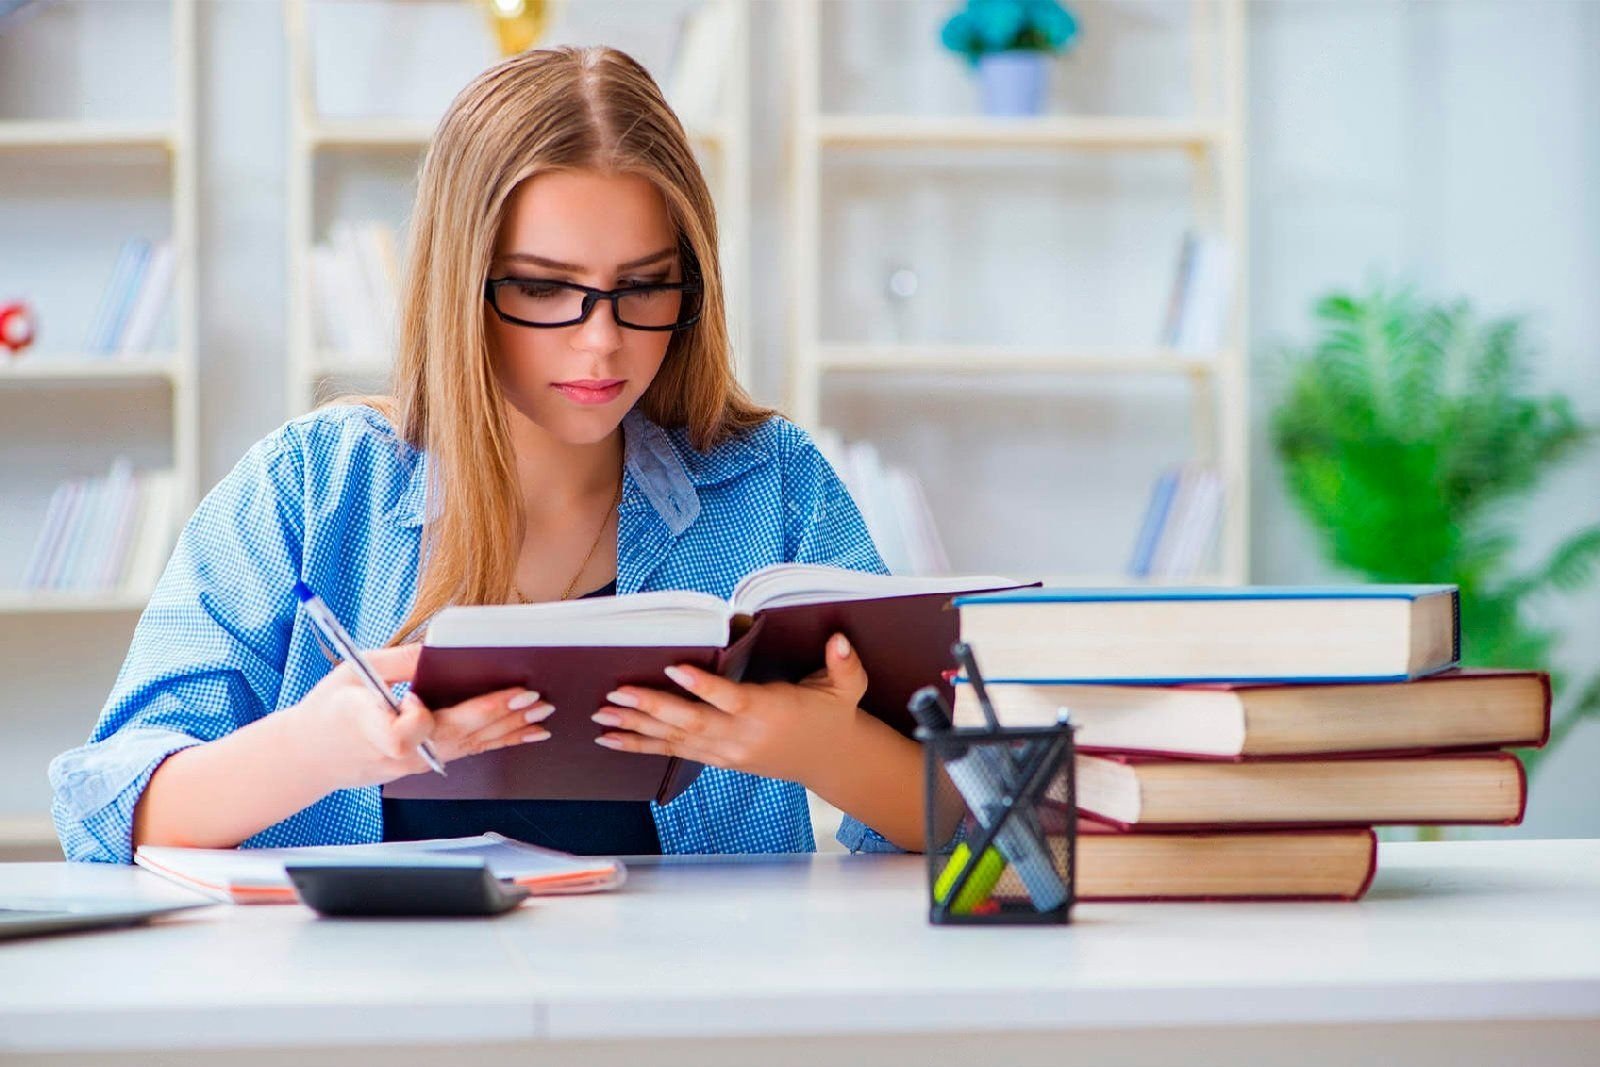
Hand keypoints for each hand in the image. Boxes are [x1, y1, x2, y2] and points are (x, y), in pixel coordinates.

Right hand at [289, 644, 553, 789]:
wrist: (310, 756)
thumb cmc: (330, 709)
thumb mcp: (352, 672)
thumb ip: (396, 662)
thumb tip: (437, 649)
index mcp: (374, 731)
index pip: (406, 733)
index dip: (416, 717)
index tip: (416, 699)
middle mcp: (401, 755)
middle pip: (453, 736)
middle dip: (494, 715)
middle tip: (530, 698)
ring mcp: (418, 765)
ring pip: (469, 746)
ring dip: (508, 728)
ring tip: (540, 712)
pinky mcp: (427, 765)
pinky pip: (469, 751)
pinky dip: (500, 740)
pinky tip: (527, 733)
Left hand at [591, 633, 867, 783]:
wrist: (830, 759)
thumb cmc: (832, 714)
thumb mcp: (847, 687)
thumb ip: (843, 664)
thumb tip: (839, 640)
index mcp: (770, 712)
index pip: (732, 699)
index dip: (703, 687)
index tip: (675, 668)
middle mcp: (743, 737)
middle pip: (692, 723)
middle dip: (651, 709)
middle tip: (617, 694)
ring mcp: (728, 752)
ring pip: (676, 741)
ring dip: (636, 728)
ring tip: (601, 717)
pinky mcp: (718, 758)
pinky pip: (674, 753)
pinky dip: (641, 746)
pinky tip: (612, 740)